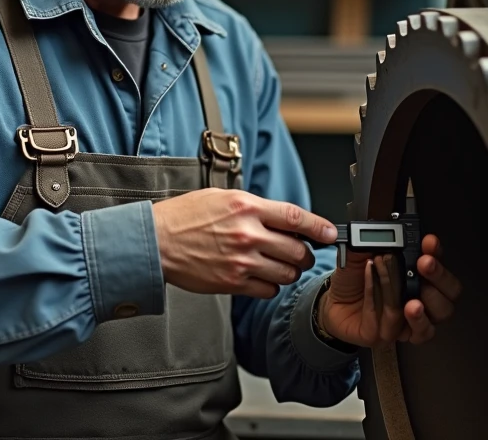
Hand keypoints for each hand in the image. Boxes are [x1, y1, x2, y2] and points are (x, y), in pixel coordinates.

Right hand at [152, 189, 338, 298]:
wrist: (156, 241)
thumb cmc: (185, 216)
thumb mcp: (222, 197)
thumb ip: (255, 207)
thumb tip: (284, 218)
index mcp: (247, 207)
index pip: (297, 217)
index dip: (320, 227)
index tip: (331, 233)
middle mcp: (248, 234)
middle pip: (297, 250)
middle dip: (304, 253)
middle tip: (299, 252)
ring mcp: (241, 261)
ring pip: (286, 273)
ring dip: (288, 271)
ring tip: (279, 265)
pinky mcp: (233, 283)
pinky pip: (268, 290)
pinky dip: (270, 285)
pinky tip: (260, 276)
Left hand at [318, 234, 460, 347]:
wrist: (332, 301)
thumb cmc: (353, 278)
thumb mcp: (361, 253)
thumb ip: (372, 240)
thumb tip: (379, 229)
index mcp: (418, 275)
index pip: (440, 266)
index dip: (438, 254)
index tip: (429, 243)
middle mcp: (420, 299)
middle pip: (448, 296)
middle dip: (439, 279)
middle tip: (424, 264)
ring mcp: (409, 321)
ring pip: (431, 321)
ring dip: (422, 308)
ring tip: (411, 301)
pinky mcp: (391, 336)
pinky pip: (397, 329)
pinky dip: (385, 312)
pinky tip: (374, 300)